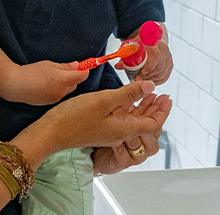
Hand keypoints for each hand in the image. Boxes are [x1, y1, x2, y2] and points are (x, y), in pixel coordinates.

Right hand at [4, 60, 88, 105]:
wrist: (15, 86)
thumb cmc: (31, 72)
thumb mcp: (49, 65)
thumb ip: (65, 66)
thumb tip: (77, 66)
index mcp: (63, 80)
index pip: (82, 76)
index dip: (84, 70)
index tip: (83, 66)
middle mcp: (62, 92)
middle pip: (75, 84)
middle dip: (73, 77)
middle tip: (65, 70)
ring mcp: (56, 100)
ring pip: (67, 91)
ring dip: (65, 85)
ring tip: (53, 78)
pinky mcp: (49, 104)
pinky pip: (59, 96)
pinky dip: (58, 90)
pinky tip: (47, 86)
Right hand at [25, 81, 170, 160]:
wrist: (51, 132)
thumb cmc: (75, 117)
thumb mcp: (105, 100)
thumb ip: (129, 94)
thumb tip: (151, 86)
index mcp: (124, 128)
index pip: (153, 124)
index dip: (163, 111)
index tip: (168, 98)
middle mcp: (119, 133)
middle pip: (144, 122)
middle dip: (155, 108)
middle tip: (163, 94)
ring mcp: (109, 131)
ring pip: (133, 119)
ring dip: (143, 107)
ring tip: (150, 93)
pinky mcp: (100, 127)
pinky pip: (121, 118)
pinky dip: (129, 108)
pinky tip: (127, 98)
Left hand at [116, 22, 172, 84]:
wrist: (149, 41)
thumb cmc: (139, 44)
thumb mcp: (130, 47)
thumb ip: (125, 56)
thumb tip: (118, 66)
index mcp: (154, 42)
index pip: (155, 55)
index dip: (148, 66)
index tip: (140, 74)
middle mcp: (163, 49)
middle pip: (159, 67)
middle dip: (148, 76)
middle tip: (138, 80)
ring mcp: (168, 57)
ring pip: (162, 73)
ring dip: (151, 79)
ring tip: (141, 81)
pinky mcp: (169, 65)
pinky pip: (164, 76)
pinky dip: (156, 81)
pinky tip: (148, 82)